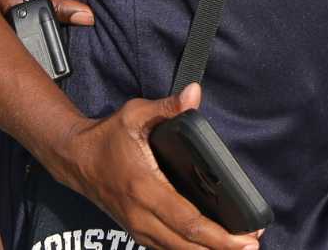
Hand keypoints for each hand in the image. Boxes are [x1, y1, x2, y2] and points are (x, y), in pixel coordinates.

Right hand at [55, 84, 259, 249]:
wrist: (76, 159)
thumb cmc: (108, 136)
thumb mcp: (135, 114)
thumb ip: (167, 106)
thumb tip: (194, 93)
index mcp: (145, 189)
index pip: (188, 221)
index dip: (219, 235)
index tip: (246, 238)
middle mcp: (141, 215)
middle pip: (186, 244)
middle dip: (221, 249)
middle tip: (251, 246)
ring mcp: (136, 226)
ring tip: (237, 249)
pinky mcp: (135, 229)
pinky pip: (165, 247)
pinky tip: (208, 247)